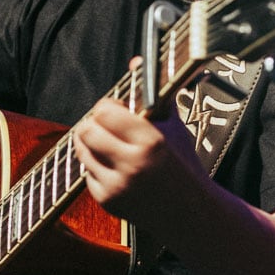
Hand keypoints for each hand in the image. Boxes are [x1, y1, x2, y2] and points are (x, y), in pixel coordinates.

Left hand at [72, 96, 208, 235]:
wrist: (191, 214)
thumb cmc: (183, 165)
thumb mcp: (174, 127)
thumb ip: (153, 93)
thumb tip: (134, 61)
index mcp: (151, 141)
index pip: (104, 112)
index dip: (106, 107)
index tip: (115, 109)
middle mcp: (132, 164)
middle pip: (86, 131)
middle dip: (92, 124)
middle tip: (105, 125)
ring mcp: (117, 185)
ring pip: (82, 151)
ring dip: (92, 144)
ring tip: (110, 144)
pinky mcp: (108, 201)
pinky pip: (87, 173)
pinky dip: (97, 167)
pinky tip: (117, 168)